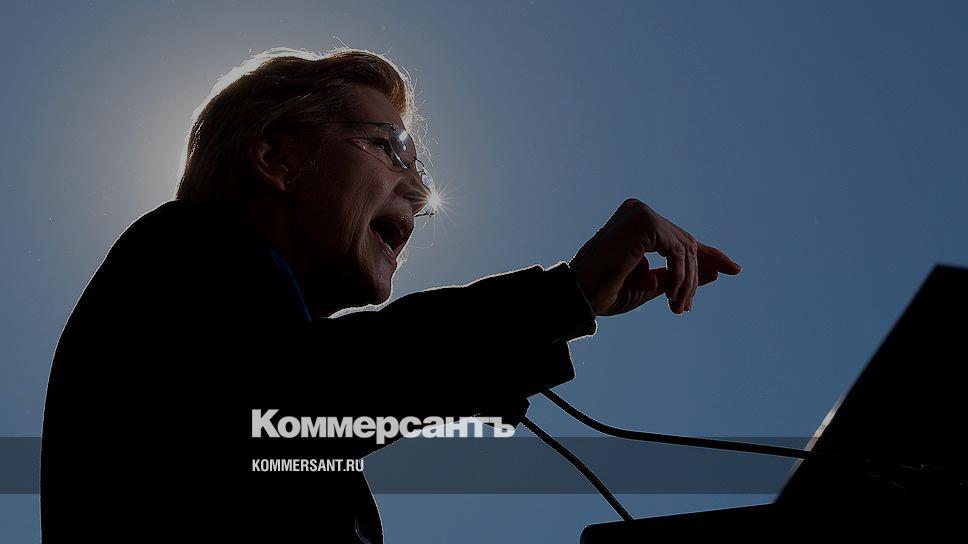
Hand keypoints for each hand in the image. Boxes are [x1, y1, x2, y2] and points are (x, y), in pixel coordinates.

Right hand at [570, 198, 740, 315]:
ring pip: (685, 248)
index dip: (708, 255)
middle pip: (686, 244)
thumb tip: (714, 272)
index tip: (734, 270)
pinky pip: (678, 251)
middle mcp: (638, 211)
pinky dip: (681, 276)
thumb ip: (678, 275)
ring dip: (687, 282)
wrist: (578, 296)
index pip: (679, 238)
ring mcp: (641, 213)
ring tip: (678, 307)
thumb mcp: (650, 284)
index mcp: (637, 222)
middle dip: (694, 277)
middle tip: (685, 307)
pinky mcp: (644, 222)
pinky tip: (672, 297)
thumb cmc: (605, 292)